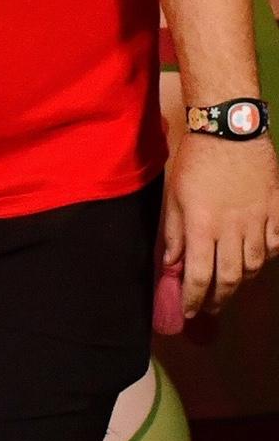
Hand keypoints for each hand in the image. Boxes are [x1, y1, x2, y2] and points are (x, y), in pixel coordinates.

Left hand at [163, 134, 278, 316]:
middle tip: (210, 307)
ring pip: (255, 265)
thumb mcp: (174, 196)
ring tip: (230, 285)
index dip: (193, 298)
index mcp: (202, 226)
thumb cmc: (194, 160)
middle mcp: (233, 229)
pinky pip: (275, 244)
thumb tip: (171, 265)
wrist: (229, 129)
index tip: (188, 311)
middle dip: (219, 298)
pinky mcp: (276, 209)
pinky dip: (266, 257)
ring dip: (242, 280)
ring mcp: (259, 220)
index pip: (198, 275)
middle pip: (231, 278)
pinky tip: (256, 259)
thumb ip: (173, 233)